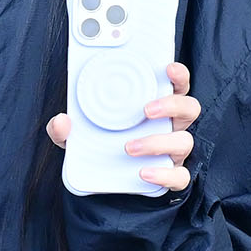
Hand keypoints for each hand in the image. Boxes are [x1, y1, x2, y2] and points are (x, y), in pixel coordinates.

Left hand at [45, 61, 199, 191]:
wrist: (102, 182)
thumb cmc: (100, 147)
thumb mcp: (78, 135)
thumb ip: (65, 128)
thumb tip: (61, 121)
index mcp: (156, 107)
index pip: (177, 85)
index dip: (178, 75)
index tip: (168, 68)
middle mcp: (170, 126)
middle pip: (189, 108)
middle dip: (172, 105)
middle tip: (146, 109)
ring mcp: (173, 151)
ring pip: (184, 141)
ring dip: (158, 142)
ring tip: (130, 147)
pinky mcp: (171, 175)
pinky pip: (179, 176)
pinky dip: (164, 174)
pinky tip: (144, 172)